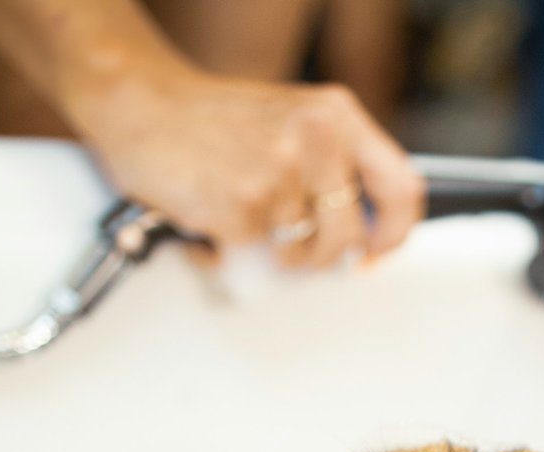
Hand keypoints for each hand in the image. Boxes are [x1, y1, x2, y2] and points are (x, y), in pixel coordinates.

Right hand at [73, 62, 423, 266]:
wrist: (141, 103)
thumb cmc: (213, 121)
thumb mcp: (294, 123)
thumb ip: (336, 167)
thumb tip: (367, 235)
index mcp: (337, 116)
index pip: (402, 189)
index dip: (393, 235)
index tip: (373, 252)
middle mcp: (317, 137)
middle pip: (349, 236)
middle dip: (320, 255)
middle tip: (290, 244)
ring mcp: (280, 171)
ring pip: (303, 254)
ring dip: (273, 254)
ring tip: (244, 216)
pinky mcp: (243, 204)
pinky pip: (254, 255)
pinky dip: (230, 250)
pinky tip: (211, 215)